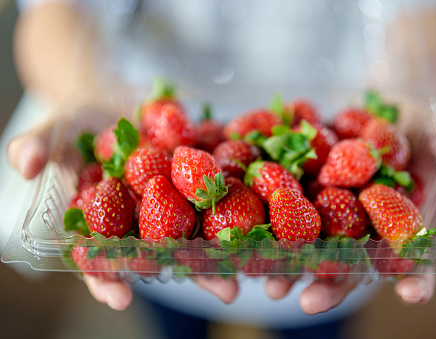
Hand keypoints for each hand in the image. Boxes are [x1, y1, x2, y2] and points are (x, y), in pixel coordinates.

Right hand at [6, 92, 241, 309]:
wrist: (115, 98)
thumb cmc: (80, 120)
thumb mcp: (57, 127)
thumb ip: (39, 144)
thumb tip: (22, 162)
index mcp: (106, 219)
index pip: (102, 255)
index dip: (106, 276)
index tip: (119, 298)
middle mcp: (144, 218)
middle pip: (167, 251)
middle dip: (193, 273)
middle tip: (223, 294)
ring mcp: (175, 199)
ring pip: (201, 230)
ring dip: (227, 251)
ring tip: (252, 272)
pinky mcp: (200, 179)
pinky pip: (223, 192)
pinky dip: (244, 206)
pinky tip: (269, 221)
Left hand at [262, 96, 435, 314]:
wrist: (370, 105)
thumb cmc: (413, 123)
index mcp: (401, 223)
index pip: (414, 257)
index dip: (417, 277)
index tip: (413, 295)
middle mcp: (363, 228)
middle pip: (352, 263)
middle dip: (333, 284)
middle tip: (311, 303)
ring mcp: (330, 215)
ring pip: (312, 249)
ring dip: (292, 270)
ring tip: (271, 286)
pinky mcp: (301, 195)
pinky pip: (282, 216)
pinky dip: (266, 231)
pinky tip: (246, 246)